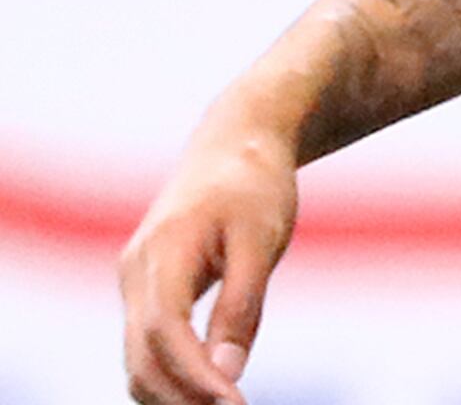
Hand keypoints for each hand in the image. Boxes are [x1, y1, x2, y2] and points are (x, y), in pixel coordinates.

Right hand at [119, 115, 299, 404]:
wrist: (234, 145)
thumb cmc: (254, 186)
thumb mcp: (262, 239)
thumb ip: (242, 303)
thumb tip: (229, 370)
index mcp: (164, 251)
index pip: (166, 330)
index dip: (194, 374)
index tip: (232, 403)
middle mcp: (136, 271)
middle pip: (142, 354)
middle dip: (181, 396)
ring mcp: (134, 281)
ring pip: (137, 357)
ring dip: (171, 392)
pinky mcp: (145, 289)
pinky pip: (148, 344)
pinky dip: (169, 373)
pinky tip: (205, 391)